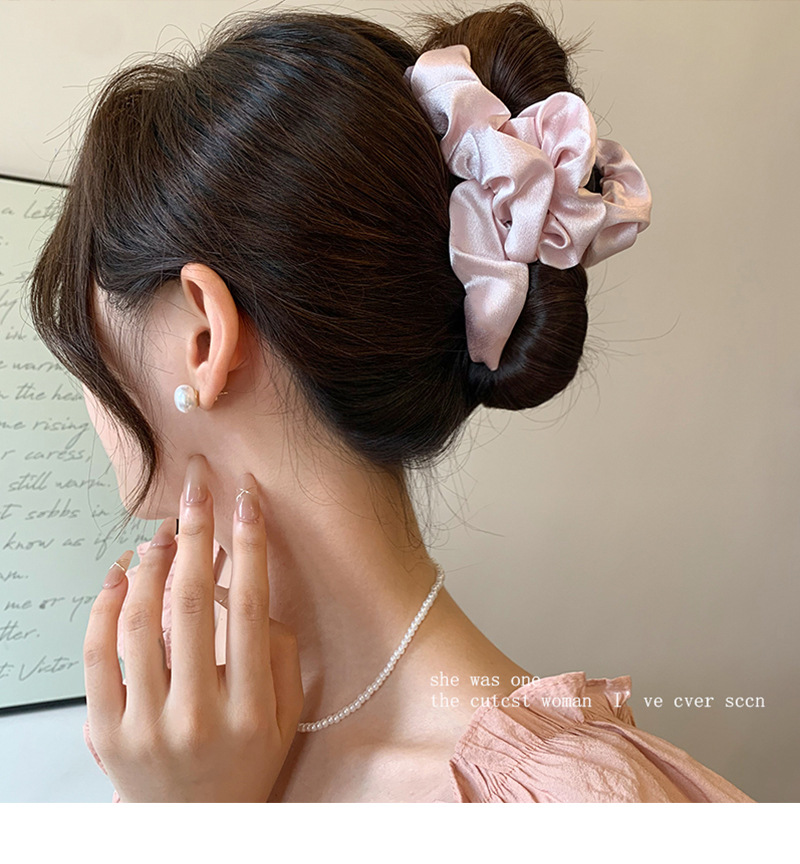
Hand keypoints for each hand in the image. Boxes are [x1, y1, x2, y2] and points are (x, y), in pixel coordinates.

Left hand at [83, 454, 303, 801]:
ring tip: (163, 531)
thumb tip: (249, 592)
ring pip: (140, 623)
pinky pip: (97, 654)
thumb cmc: (243, 765)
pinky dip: (105, 605)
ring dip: (151, 563)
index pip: (251, 609)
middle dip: (196, 532)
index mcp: (250, 711)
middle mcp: (197, 717)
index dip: (250, 545)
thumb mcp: (287, 718)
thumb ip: (281, 655)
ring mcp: (145, 726)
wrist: (191, 830)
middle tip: (197, 487)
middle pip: (193, 604)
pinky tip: (120, 573)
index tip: (247, 498)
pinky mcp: (104, 732)